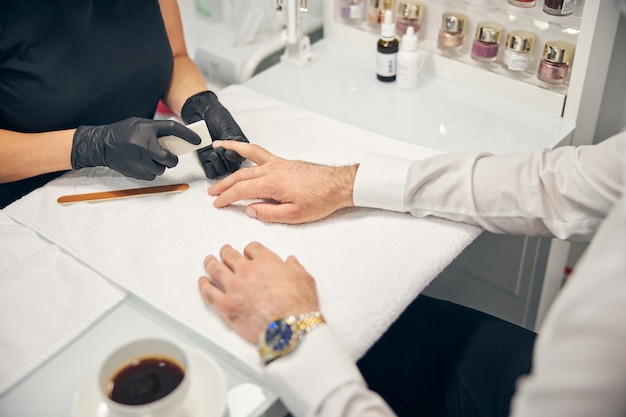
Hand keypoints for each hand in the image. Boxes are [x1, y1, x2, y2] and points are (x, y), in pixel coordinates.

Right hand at [71, 117, 200, 179]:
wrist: (101, 144)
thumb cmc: (122, 132)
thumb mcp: (139, 124)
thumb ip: (156, 131)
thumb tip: (176, 140)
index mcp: (146, 129)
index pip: (173, 129)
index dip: (187, 134)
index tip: (197, 140)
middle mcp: (143, 144)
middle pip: (168, 158)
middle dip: (172, 160)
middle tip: (171, 157)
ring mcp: (138, 159)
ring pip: (161, 168)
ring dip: (160, 165)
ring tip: (150, 158)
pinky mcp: (135, 171)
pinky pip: (152, 175)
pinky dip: (151, 171)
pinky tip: (142, 163)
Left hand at [181, 91, 248, 177]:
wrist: (201, 111)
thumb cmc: (216, 115)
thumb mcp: (227, 126)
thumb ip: (230, 140)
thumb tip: (231, 150)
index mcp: (240, 145)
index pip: (241, 157)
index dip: (235, 157)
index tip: (228, 152)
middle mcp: (231, 153)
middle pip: (233, 166)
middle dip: (226, 160)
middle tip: (220, 150)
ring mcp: (219, 158)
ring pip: (223, 170)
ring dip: (219, 164)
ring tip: (214, 154)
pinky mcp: (208, 161)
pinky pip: (212, 171)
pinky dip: (211, 168)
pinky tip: (210, 158)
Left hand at [198, 242, 319, 343]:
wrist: (289, 328)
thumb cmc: (298, 305)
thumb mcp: (304, 279)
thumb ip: (295, 267)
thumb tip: (291, 262)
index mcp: (266, 261)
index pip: (252, 248)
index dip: (249, 250)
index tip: (248, 252)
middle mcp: (247, 271)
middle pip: (231, 256)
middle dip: (227, 252)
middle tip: (225, 251)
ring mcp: (234, 287)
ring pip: (216, 270)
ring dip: (211, 263)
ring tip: (209, 261)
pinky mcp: (226, 305)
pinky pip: (209, 292)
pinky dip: (203, 285)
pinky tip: (202, 282)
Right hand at [207, 141, 357, 223]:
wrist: (339, 185)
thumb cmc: (321, 199)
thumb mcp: (293, 216)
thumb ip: (268, 213)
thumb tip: (251, 210)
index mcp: (272, 183)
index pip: (241, 190)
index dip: (226, 198)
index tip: (217, 203)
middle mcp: (273, 169)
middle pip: (241, 175)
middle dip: (224, 183)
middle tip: (212, 192)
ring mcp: (279, 163)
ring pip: (249, 159)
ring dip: (232, 153)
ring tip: (218, 147)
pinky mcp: (285, 162)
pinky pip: (261, 152)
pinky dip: (248, 149)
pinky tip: (244, 149)